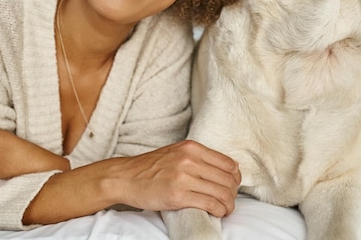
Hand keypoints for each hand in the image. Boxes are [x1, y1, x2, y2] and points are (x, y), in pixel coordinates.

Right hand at [110, 140, 240, 216]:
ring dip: (228, 205)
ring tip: (225, 209)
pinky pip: (210, 204)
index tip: (232, 186)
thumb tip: (224, 169)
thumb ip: (198, 157)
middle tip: (229, 200)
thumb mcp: (175, 152)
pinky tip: (217, 213)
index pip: (228, 163)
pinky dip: (219, 211)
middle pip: (228, 179)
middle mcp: (189, 160)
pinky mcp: (178, 195)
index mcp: (191, 148)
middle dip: (233, 193)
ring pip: (222, 193)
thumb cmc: (150, 168)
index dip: (235, 178)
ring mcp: (184, 177)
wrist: (125, 178)